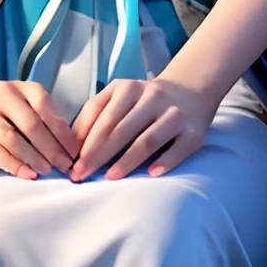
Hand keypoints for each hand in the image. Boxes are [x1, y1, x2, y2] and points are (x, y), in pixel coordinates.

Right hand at [0, 72, 78, 180]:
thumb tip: (67, 142)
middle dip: (41, 152)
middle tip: (57, 168)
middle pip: (17, 132)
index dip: (58, 135)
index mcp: (9, 90)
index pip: (38, 113)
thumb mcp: (26, 95)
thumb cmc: (6, 101)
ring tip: (34, 175)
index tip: (71, 154)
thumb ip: (46, 113)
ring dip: (16, 163)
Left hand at [70, 75, 215, 181]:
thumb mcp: (119, 97)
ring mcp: (175, 114)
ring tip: (111, 177)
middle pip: (121, 130)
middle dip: (98, 155)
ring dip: (127, 161)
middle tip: (83, 175)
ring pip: (147, 140)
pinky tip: (151, 173)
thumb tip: (72, 145)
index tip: (72, 165)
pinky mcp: (194, 131)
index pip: (102, 117)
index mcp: (128, 88)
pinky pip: (178, 149)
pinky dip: (164, 162)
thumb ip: (95, 114)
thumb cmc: (145, 101)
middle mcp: (152, 97)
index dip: (85, 143)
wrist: (190, 91)